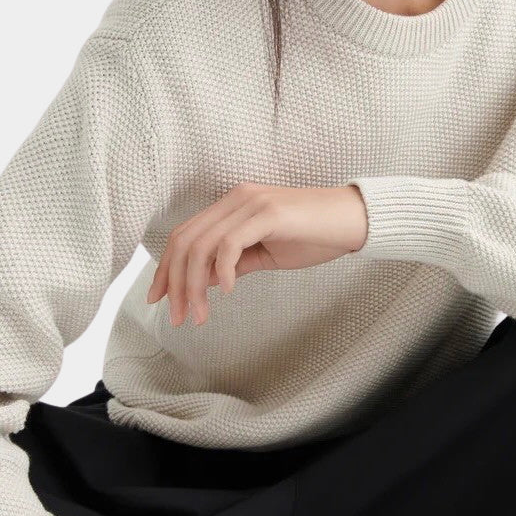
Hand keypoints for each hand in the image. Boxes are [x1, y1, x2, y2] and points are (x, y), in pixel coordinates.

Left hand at [146, 182, 368, 327]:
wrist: (355, 220)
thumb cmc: (316, 236)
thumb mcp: (267, 254)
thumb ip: (236, 263)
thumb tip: (204, 282)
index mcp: (232, 205)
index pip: (185, 235)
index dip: (167, 269)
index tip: (160, 299)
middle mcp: (236, 198)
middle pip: (185, 241)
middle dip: (174, 282)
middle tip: (176, 316)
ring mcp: (251, 203)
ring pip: (202, 245)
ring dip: (194, 286)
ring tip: (199, 315)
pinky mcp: (268, 212)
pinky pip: (230, 244)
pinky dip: (223, 271)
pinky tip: (227, 292)